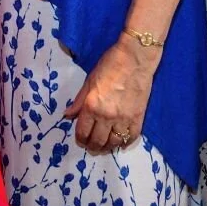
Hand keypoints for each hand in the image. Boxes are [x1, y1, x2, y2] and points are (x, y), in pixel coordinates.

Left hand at [64, 37, 156, 152]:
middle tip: (90, 146)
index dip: (80, 139)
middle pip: (97, 141)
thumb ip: (79, 101)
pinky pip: (131, 138)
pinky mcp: (138, 118)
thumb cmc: (110, 65)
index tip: (80, 140)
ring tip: (103, 146)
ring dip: (107, 148)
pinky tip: (120, 142)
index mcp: (92, 106)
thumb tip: (67, 116)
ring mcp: (124, 119)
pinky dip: (125, 143)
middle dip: (92, 146)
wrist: (135, 58)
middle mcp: (107, 116)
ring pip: (114, 143)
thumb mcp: (89, 81)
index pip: (82, 132)